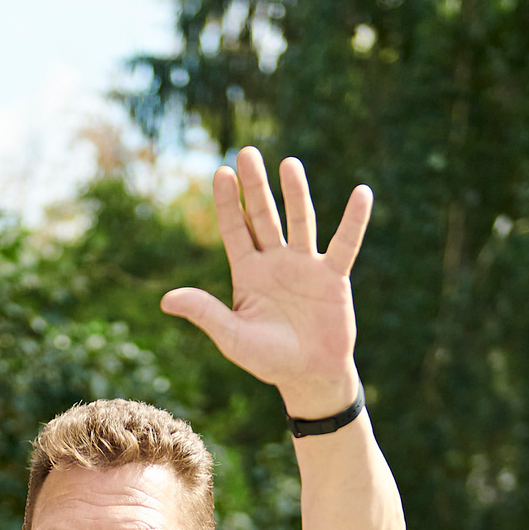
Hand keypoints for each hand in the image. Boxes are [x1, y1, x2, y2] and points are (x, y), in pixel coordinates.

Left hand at [160, 146, 371, 418]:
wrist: (309, 377)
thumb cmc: (268, 360)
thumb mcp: (232, 337)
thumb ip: (205, 313)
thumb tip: (167, 299)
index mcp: (248, 273)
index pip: (235, 230)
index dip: (227, 203)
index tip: (219, 173)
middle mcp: (275, 262)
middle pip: (263, 216)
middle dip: (255, 187)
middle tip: (246, 152)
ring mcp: (305, 266)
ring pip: (300, 222)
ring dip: (295, 194)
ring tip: (288, 164)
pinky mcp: (333, 277)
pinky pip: (345, 244)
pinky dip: (354, 220)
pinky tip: (362, 194)